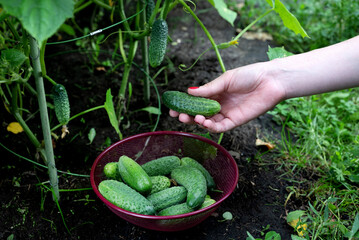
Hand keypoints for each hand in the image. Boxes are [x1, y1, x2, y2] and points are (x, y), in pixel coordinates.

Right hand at [169, 62, 285, 132]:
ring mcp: (227, 114)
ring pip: (208, 122)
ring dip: (198, 122)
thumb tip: (188, 92)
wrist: (270, 81)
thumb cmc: (249, 75)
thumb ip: (208, 89)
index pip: (196, 102)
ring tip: (192, 117)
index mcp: (216, 94)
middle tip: (178, 115)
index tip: (173, 107)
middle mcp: (219, 105)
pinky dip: (210, 126)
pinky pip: (220, 127)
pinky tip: (204, 122)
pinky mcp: (236, 121)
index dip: (184, 106)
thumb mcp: (225, 80)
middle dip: (187, 116)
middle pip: (199, 114)